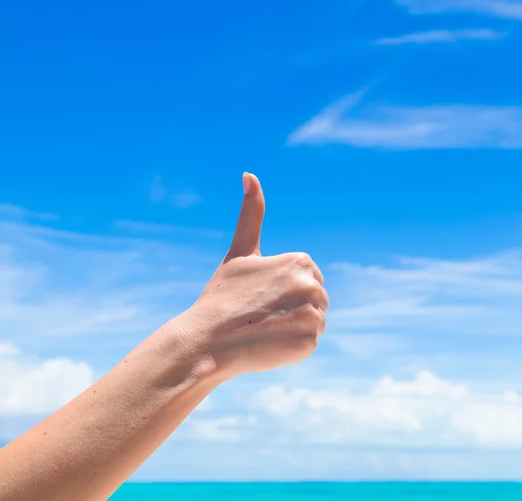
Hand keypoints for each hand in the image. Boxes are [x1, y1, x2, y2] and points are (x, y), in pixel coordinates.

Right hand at [185, 173, 327, 379]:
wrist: (207, 340)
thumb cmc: (223, 295)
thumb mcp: (239, 251)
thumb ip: (251, 214)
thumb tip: (249, 174)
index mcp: (299, 262)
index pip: (308, 278)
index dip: (284, 289)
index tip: (261, 295)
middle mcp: (311, 285)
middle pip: (315, 300)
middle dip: (293, 308)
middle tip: (261, 314)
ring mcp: (312, 316)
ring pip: (314, 322)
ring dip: (294, 328)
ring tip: (264, 328)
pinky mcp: (309, 343)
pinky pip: (309, 344)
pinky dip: (292, 348)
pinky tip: (269, 344)